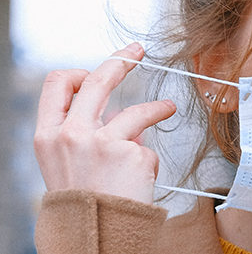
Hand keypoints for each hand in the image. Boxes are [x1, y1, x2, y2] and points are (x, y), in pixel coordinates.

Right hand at [34, 43, 176, 203]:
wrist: (93, 238)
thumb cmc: (84, 204)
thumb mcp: (69, 165)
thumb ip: (89, 136)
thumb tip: (122, 118)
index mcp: (48, 135)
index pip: (57, 85)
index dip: (80, 72)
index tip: (98, 69)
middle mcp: (71, 134)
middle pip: (98, 80)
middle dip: (120, 59)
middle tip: (137, 52)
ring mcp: (101, 141)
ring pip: (135, 111)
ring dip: (157, 108)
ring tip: (167, 107)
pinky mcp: (130, 152)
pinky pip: (146, 148)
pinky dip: (147, 161)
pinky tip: (142, 177)